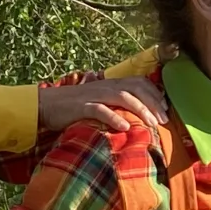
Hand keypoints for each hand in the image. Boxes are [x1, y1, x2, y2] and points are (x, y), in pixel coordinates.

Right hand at [37, 78, 169, 132]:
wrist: (45, 105)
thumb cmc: (74, 106)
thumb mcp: (99, 101)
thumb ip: (116, 104)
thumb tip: (137, 116)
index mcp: (111, 84)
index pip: (139, 82)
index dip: (155, 93)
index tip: (165, 109)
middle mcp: (105, 86)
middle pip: (135, 88)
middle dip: (153, 102)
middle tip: (163, 119)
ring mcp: (93, 95)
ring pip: (122, 97)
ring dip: (140, 109)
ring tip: (151, 123)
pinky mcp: (81, 106)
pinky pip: (100, 110)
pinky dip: (113, 118)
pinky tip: (124, 127)